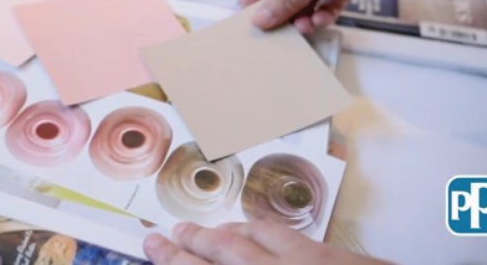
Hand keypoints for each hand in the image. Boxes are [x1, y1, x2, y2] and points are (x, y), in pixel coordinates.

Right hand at [143, 221, 387, 264]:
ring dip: (218, 233)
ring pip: (250, 239)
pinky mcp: (330, 255)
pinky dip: (256, 227)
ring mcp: (305, 264)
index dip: (178, 264)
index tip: (156, 252)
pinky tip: (247, 226)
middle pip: (222, 257)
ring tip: (195, 230)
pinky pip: (283, 233)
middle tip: (161, 238)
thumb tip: (230, 262)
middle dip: (186, 248)